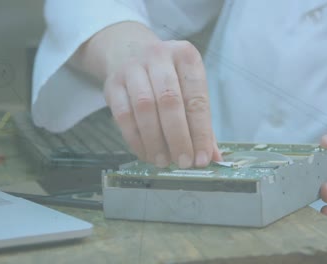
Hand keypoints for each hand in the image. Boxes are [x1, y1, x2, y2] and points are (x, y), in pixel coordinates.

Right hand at [88, 23, 220, 167]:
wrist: (127, 51)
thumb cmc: (167, 76)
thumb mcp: (188, 88)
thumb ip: (201, 123)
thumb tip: (213, 157)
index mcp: (186, 57)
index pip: (197, 98)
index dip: (201, 132)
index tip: (202, 158)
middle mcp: (159, 57)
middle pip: (170, 101)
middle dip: (178, 137)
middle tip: (183, 162)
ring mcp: (133, 68)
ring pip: (144, 107)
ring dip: (155, 140)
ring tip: (163, 161)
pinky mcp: (112, 83)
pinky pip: (123, 115)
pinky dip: (136, 139)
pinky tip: (146, 153)